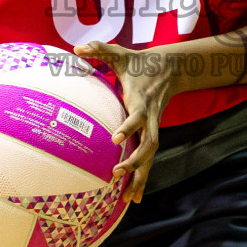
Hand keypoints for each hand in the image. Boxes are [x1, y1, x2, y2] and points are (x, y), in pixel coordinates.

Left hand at [72, 41, 183, 203]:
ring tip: (129, 198)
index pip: (137, 117)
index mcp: (141, 100)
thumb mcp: (119, 52)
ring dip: (141, 176)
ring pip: (151, 156)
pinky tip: (134, 196)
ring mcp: (153, 128)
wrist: (170, 69)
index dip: (128, 127)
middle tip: (115, 174)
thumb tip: (76, 48)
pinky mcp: (152, 134)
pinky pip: (149, 159)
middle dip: (135, 161)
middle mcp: (150, 118)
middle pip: (149, 144)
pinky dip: (143, 177)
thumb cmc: (138, 63)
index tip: (115, 139)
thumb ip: (99, 49)